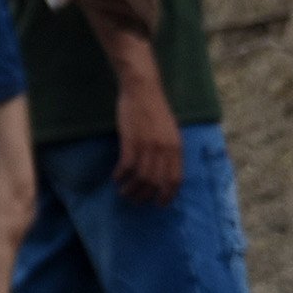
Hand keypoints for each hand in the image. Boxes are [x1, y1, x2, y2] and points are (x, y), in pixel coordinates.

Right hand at [110, 75, 182, 203]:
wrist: (143, 89)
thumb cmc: (155, 109)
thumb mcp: (170, 131)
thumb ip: (170, 150)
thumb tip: (166, 171)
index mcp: (176, 147)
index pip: (175, 180)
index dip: (167, 195)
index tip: (159, 204)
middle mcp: (164, 149)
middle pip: (156, 183)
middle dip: (145, 196)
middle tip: (136, 200)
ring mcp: (148, 145)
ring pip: (140, 178)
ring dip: (131, 189)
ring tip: (124, 192)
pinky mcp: (131, 141)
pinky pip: (126, 166)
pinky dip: (120, 175)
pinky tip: (116, 177)